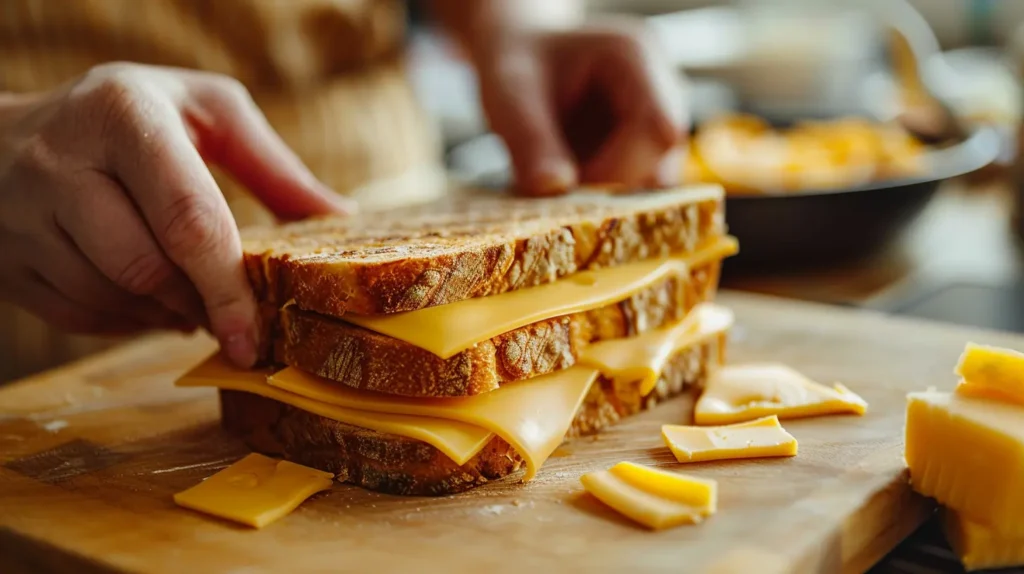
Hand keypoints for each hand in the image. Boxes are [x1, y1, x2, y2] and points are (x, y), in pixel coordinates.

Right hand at [0, 63, 353, 365]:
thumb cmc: (132, 116)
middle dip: (200, 304)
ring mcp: (21, 214)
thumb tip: (341, 218)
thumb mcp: (206, 111)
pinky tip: (151, 303)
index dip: (227, 285)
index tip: (254, 333)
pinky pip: (76, 315)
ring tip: (193, 300)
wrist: (5, 131)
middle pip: (144, 267)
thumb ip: (271, 165)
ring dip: (164, 315)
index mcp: (123, 114)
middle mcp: (61, 162)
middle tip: (232, 316)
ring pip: (109, 298)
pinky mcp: (4, 258)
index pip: (186, 218)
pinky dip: (126, 322)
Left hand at [471, 21, 686, 194]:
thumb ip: (529, 138)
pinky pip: (637, 187)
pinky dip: (601, 196)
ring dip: (605, 195)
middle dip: (609, 187)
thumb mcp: (510, 92)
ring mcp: (659, 123)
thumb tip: (553, 187)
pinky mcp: (647, 151)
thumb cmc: (517, 62)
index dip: (620, 168)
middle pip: (661, 159)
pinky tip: (564, 183)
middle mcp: (661, 88)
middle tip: (556, 193)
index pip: (657, 127)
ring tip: (554, 181)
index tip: (568, 185)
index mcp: (634, 57)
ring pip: (652, 181)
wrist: (522, 59)